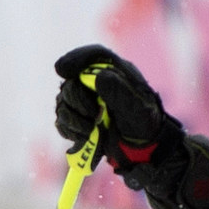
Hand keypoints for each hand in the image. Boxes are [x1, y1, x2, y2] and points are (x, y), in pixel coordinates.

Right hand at [51, 45, 208, 208]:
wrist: (144, 152)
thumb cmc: (146, 127)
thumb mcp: (137, 109)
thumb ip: (119, 91)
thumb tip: (99, 76)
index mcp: (117, 73)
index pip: (93, 55)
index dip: (75, 59)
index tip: (61, 70)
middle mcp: (99, 84)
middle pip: (72, 82)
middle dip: (77, 100)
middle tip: (93, 115)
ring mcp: (87, 101)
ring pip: (63, 102)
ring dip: (73, 119)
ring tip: (91, 131)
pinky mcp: (80, 119)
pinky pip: (62, 120)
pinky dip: (69, 130)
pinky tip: (85, 137)